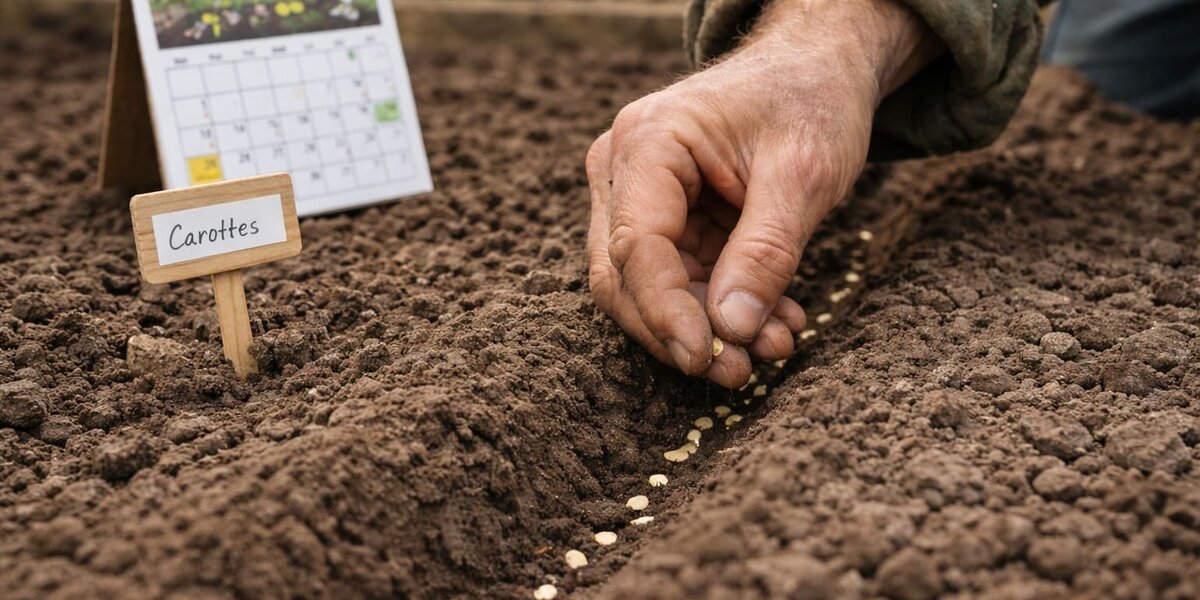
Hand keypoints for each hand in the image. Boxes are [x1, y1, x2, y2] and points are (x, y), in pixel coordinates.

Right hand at [586, 0, 936, 386]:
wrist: (817, 68)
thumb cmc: (810, 100)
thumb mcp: (804, 175)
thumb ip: (765, 252)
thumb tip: (730, 331)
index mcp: (649, 141)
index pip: (636, 245)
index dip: (667, 312)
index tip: (709, 359)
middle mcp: (624, 168)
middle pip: (624, 276)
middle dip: (682, 331)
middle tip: (740, 372)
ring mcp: (636, 194)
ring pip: (647, 288)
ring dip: (706, 327)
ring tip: (774, 344)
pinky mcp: (662, 217)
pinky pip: (677, 280)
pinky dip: (719, 308)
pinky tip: (771, 322)